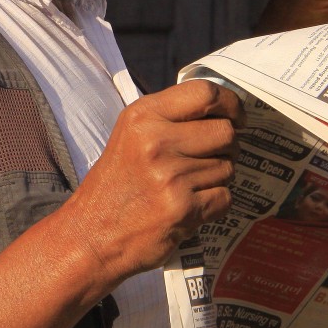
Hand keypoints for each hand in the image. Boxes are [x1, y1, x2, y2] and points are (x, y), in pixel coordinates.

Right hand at [64, 79, 243, 280]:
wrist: (91, 235)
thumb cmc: (118, 182)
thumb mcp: (132, 133)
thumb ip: (171, 116)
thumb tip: (224, 107)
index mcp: (144, 115)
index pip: (206, 92)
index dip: (231, 103)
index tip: (237, 117)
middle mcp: (156, 141)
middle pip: (225, 132)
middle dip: (229, 146)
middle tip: (214, 157)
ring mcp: (170, 176)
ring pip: (228, 167)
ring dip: (218, 177)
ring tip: (191, 185)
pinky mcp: (182, 208)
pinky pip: (225, 197)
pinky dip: (215, 203)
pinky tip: (191, 206)